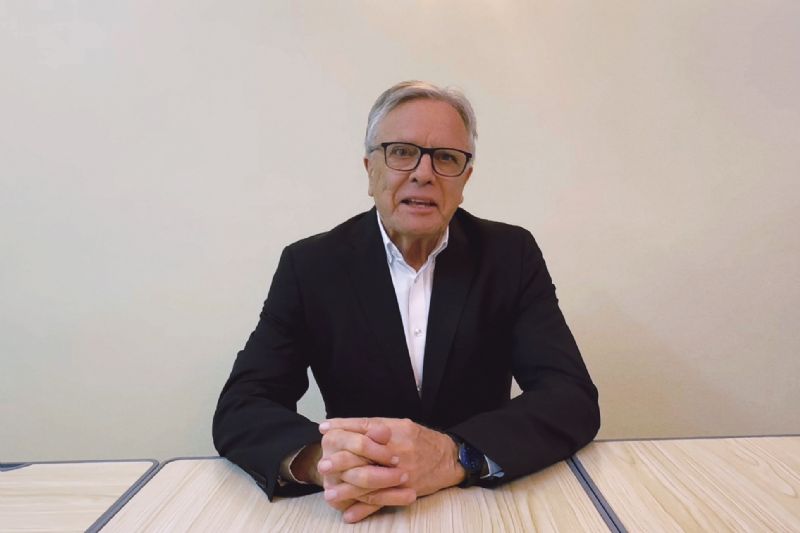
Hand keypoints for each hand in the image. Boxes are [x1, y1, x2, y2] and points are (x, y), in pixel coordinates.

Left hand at [319, 417, 464, 520]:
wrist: (448, 458)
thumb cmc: (420, 439)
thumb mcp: (400, 425)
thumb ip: (374, 425)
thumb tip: (343, 425)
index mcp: (394, 431)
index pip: (364, 427)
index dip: (343, 427)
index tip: (324, 430)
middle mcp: (396, 451)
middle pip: (364, 455)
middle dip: (341, 461)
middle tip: (323, 465)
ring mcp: (400, 472)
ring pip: (369, 482)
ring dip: (347, 489)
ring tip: (329, 493)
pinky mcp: (404, 490)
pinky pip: (382, 501)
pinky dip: (364, 509)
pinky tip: (348, 513)